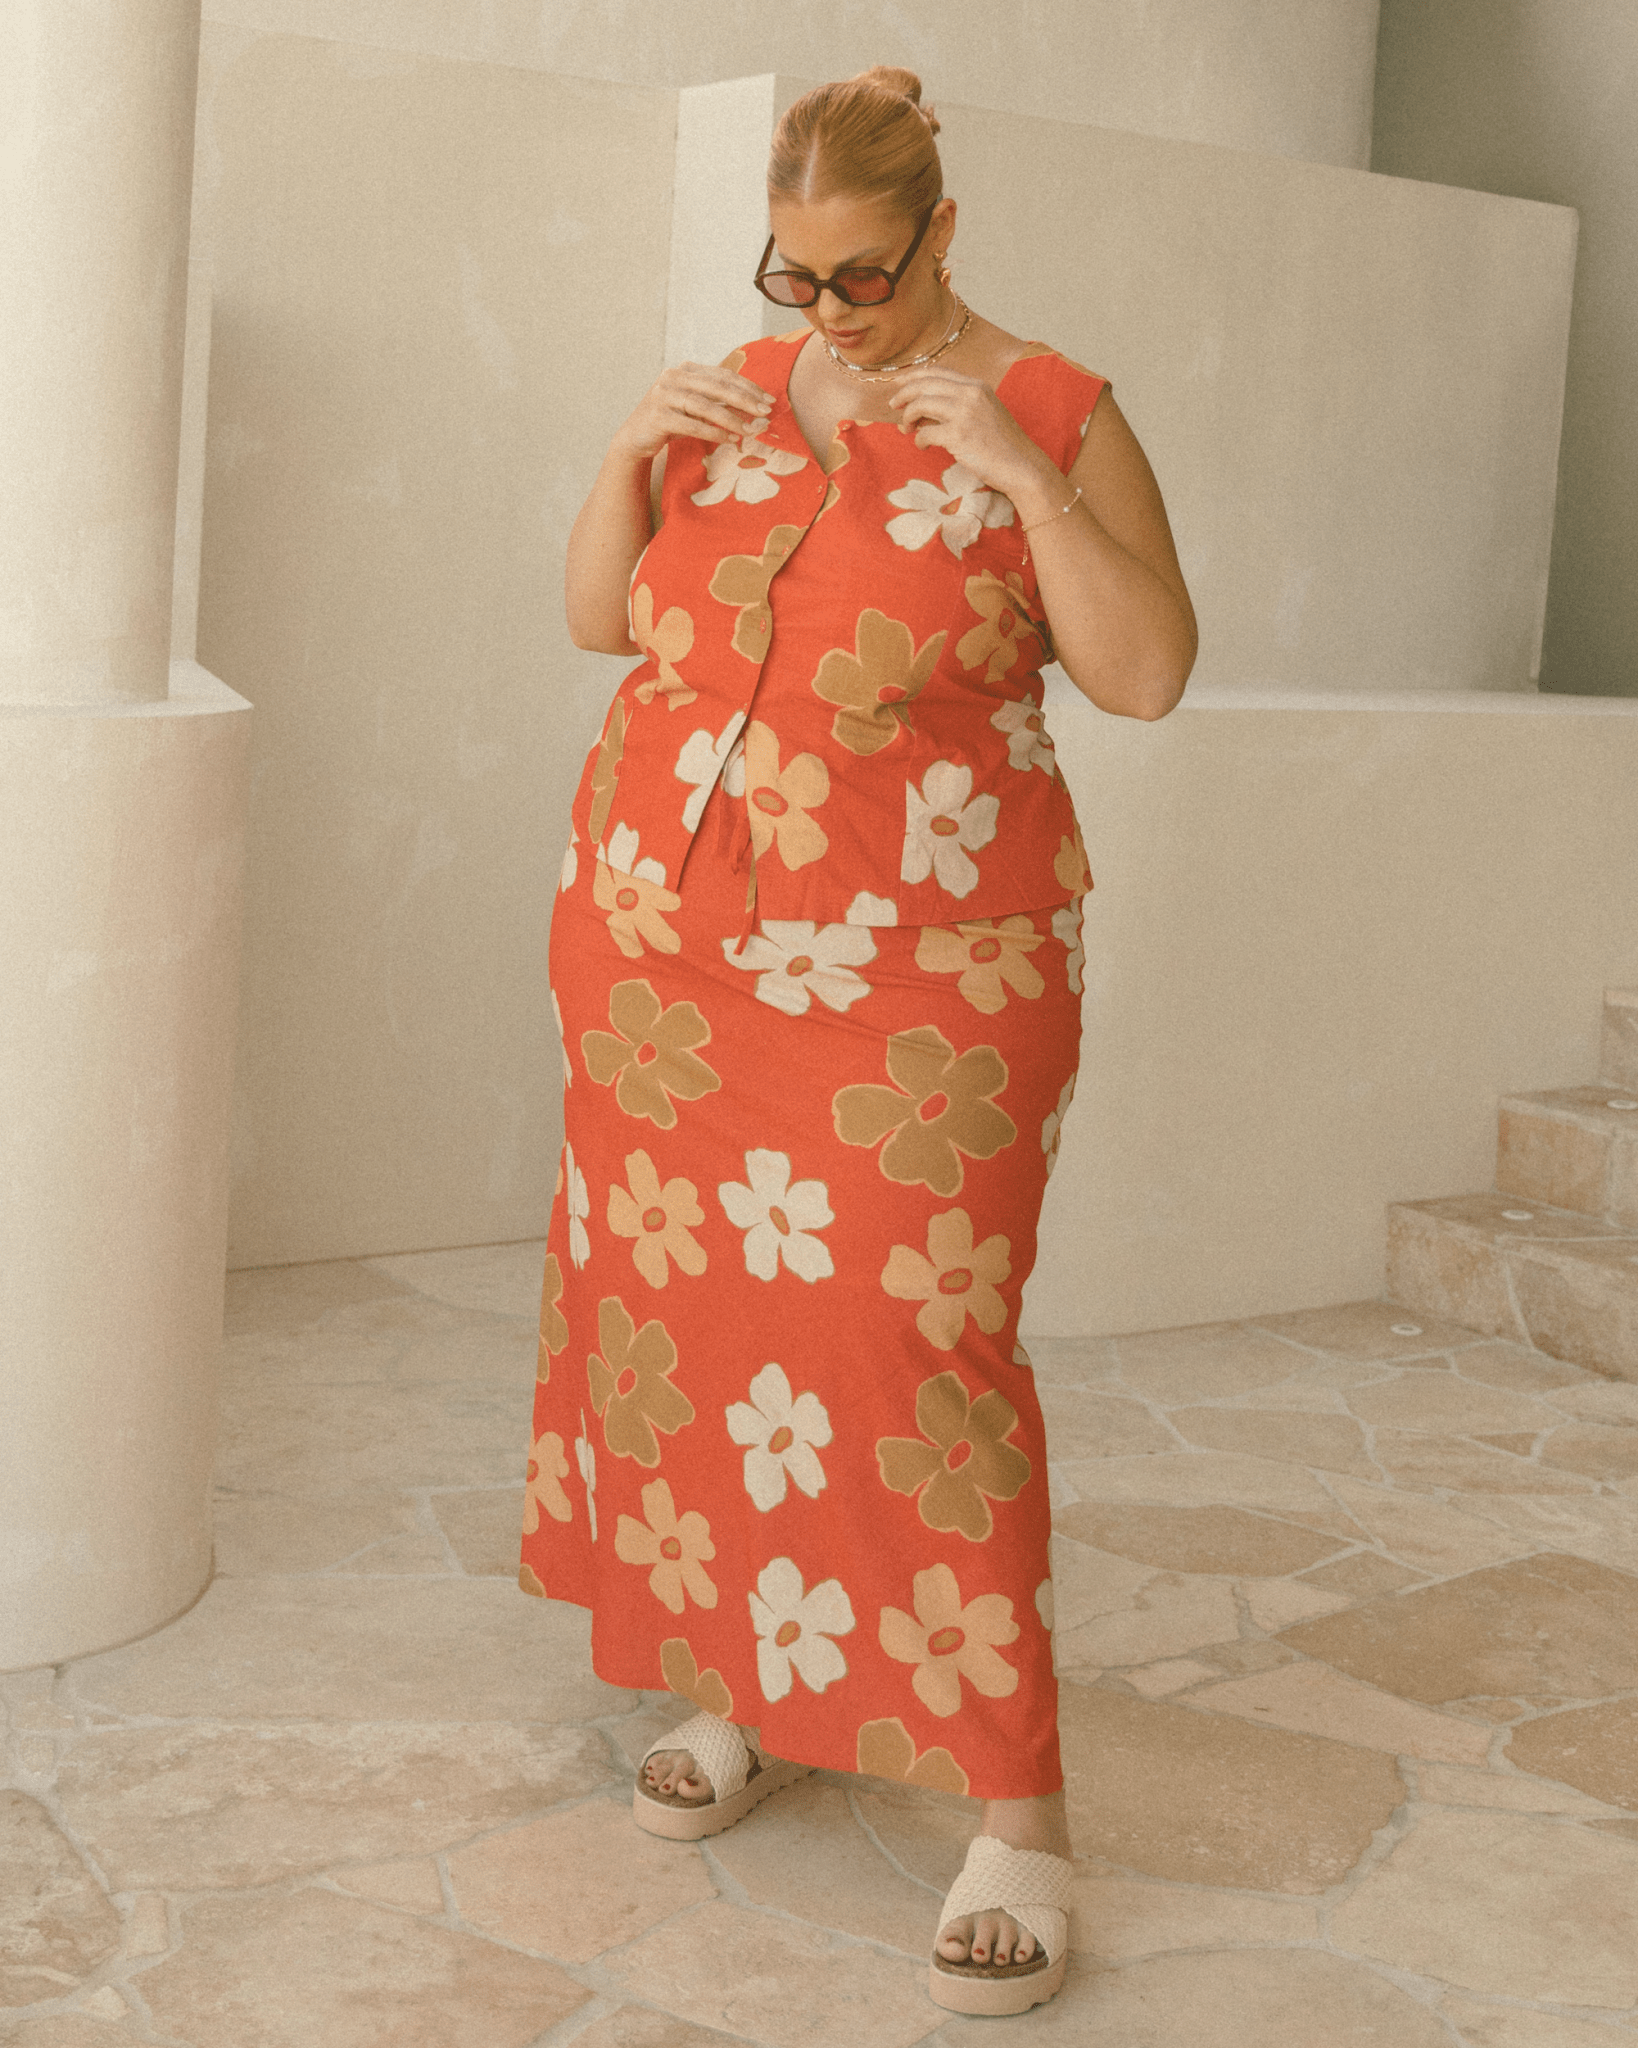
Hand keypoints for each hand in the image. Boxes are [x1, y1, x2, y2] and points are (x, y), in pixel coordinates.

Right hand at [613, 363, 774, 460]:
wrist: (636, 438)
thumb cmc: (671, 422)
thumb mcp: (695, 406)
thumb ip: (717, 401)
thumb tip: (753, 406)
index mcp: (686, 369)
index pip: (723, 375)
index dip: (748, 386)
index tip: (769, 399)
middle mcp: (673, 377)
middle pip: (717, 386)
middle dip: (745, 400)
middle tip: (766, 412)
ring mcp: (663, 395)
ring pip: (705, 406)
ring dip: (731, 419)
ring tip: (750, 431)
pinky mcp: (658, 416)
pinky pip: (692, 425)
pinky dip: (713, 433)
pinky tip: (730, 440)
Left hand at [887, 367, 1057, 504]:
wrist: (1022, 466)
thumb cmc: (1002, 445)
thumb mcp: (984, 414)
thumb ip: (958, 405)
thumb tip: (923, 408)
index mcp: (977, 386)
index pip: (937, 372)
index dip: (913, 376)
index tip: (898, 384)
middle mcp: (970, 393)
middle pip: (924, 384)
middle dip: (903, 394)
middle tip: (892, 405)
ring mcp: (964, 413)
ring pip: (920, 405)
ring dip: (908, 417)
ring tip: (907, 428)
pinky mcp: (959, 435)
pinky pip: (925, 432)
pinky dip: (919, 440)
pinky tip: (924, 446)